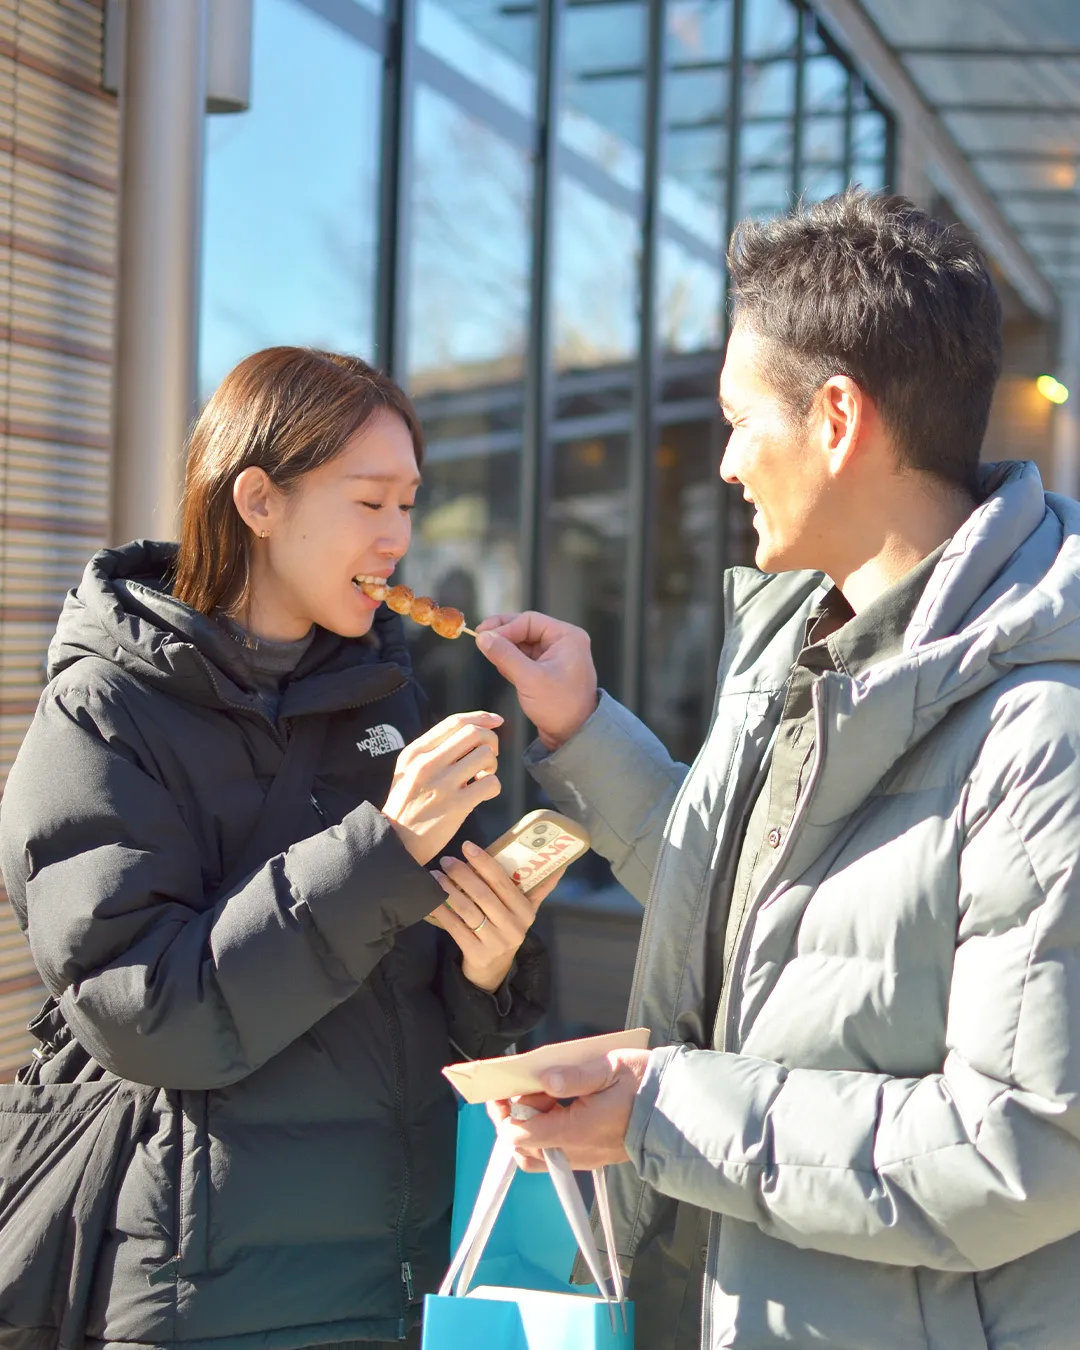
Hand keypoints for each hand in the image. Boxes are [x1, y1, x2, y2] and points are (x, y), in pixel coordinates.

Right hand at [382, 713, 502, 864]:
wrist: (395, 843)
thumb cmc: (407, 805)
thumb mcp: (408, 770)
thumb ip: (432, 751)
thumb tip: (470, 733)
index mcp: (415, 752)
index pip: (455, 722)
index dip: (481, 717)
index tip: (496, 721)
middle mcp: (427, 763)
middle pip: (474, 733)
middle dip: (491, 741)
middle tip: (488, 757)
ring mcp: (442, 784)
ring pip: (485, 756)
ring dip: (492, 765)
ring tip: (482, 777)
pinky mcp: (456, 806)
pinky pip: (491, 784)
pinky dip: (493, 787)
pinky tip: (482, 794)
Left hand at [426, 842, 563, 991]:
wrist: (494, 969)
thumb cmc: (508, 928)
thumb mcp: (526, 910)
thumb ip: (538, 887)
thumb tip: (561, 865)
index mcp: (526, 912)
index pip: (505, 882)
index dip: (485, 862)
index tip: (468, 846)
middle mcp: (513, 927)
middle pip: (483, 894)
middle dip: (462, 874)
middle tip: (447, 860)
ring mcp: (494, 942)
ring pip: (467, 909)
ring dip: (448, 890)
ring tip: (435, 876)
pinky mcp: (475, 953)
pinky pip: (454, 927)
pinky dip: (440, 910)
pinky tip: (430, 898)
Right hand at [474, 612, 597, 750]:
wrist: (574, 736)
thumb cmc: (561, 707)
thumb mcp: (530, 679)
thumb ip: (505, 655)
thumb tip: (483, 637)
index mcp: (567, 637)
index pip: (529, 620)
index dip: (504, 627)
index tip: (483, 636)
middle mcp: (563, 642)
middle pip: (525, 628)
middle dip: (502, 634)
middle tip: (479, 637)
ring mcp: (555, 656)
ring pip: (522, 643)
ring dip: (505, 647)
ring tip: (489, 653)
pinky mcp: (546, 670)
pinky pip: (524, 657)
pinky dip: (510, 659)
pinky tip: (499, 665)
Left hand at [487, 1049, 650, 1170]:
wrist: (677, 1111)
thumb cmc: (645, 1086)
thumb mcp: (611, 1069)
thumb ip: (575, 1076)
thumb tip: (545, 1080)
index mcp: (575, 1131)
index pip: (520, 1135)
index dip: (504, 1113)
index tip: (504, 1090)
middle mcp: (574, 1152)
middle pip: (523, 1150)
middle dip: (514, 1120)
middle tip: (525, 1090)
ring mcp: (582, 1158)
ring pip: (537, 1155)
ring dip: (530, 1127)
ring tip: (545, 1097)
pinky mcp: (590, 1157)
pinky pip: (555, 1153)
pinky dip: (547, 1132)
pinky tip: (560, 1105)